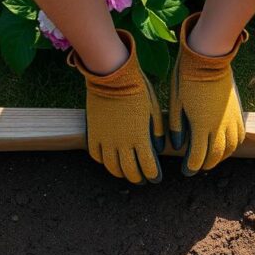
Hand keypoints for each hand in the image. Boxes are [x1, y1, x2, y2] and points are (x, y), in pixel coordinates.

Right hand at [69, 30, 164, 183]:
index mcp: (140, 138)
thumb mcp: (154, 110)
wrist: (112, 76)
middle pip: (130, 172)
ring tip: (126, 173)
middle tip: (142, 179)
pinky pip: (96, 155)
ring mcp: (105, 140)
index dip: (153, 176)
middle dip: (138, 178)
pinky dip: (104, 162)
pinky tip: (109, 160)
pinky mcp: (93, 133)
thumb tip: (161, 150)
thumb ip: (157, 133)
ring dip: (121, 174)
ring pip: (112, 167)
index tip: (156, 178)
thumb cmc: (138, 90)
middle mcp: (122, 143)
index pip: (148, 167)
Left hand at [169, 13, 247, 175]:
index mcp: (201, 125)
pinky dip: (233, 145)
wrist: (208, 60)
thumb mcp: (176, 104)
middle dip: (206, 165)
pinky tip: (225, 146)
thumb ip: (177, 128)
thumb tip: (178, 147)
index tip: (186, 171)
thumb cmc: (186, 80)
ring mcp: (231, 119)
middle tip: (197, 167)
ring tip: (211, 159)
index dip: (191, 167)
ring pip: (230, 148)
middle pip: (215, 156)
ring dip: (220, 157)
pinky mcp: (238, 112)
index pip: (198, 157)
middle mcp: (219, 126)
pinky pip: (239, 136)